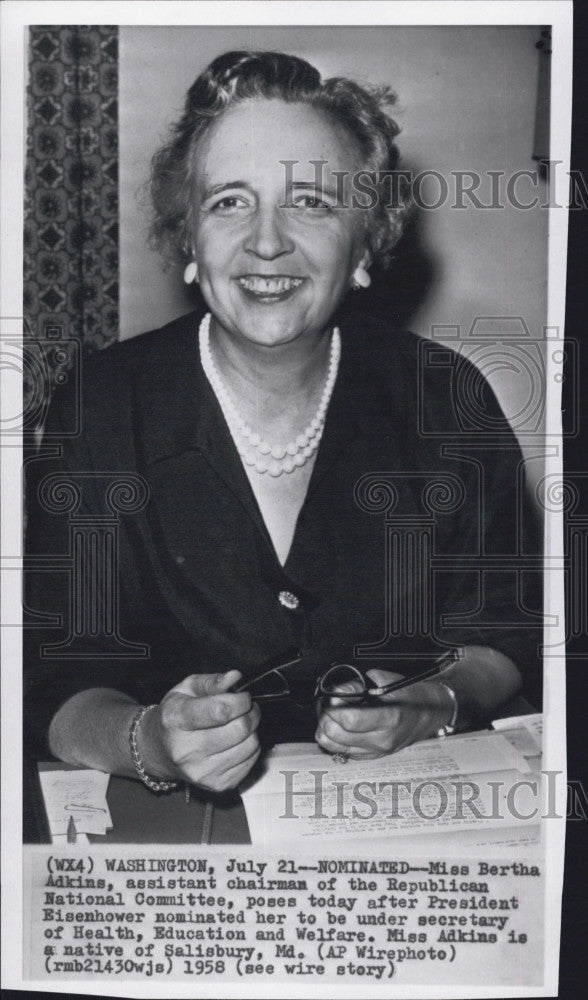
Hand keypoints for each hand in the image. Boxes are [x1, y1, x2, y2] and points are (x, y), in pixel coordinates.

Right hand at [140, 670, 260, 791]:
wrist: (159, 750)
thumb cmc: (174, 717)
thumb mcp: (186, 689)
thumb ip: (211, 682)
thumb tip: (235, 677)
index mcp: (176, 720)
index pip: (220, 710)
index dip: (240, 701)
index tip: (243, 697)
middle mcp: (186, 750)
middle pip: (239, 729)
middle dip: (251, 714)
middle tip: (247, 708)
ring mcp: (201, 771)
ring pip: (249, 746)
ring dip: (252, 731)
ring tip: (240, 724)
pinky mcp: (216, 785)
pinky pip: (250, 762)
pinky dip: (250, 749)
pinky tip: (236, 742)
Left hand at [315, 668, 453, 758]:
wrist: (429, 713)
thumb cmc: (409, 694)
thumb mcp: (386, 680)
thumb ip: (357, 686)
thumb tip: (334, 692)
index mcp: (390, 718)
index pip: (349, 720)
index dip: (333, 706)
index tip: (331, 696)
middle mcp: (382, 740)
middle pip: (335, 735)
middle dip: (325, 716)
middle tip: (327, 703)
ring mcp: (376, 752)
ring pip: (332, 746)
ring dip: (325, 728)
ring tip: (331, 713)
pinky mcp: (370, 757)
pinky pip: (339, 751)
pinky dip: (333, 738)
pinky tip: (340, 725)